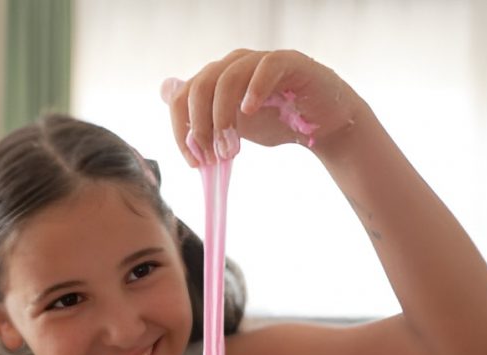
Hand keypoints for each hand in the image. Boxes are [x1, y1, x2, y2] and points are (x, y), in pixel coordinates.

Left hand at [163, 49, 363, 164]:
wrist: (322, 127)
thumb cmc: (276, 123)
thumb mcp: (229, 126)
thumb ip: (200, 114)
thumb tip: (165, 91)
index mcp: (216, 79)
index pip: (182, 96)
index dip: (181, 130)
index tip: (195, 162)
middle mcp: (234, 64)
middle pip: (199, 86)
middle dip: (201, 126)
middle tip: (213, 157)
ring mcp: (260, 60)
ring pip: (227, 78)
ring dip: (223, 117)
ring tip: (231, 148)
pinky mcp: (290, 62)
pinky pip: (267, 66)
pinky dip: (254, 89)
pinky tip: (249, 112)